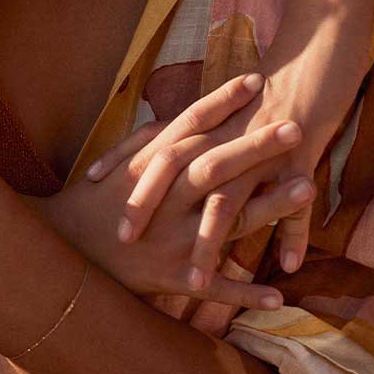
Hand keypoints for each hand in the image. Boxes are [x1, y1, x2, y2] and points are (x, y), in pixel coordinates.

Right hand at [47, 74, 312, 309]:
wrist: (65, 248)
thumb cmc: (93, 201)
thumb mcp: (115, 163)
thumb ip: (145, 140)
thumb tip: (171, 118)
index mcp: (151, 163)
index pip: (192, 124)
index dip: (224, 101)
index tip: (256, 81)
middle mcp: (164, 196)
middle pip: (216, 164)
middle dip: (257, 145)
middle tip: (295, 125)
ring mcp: (170, 236)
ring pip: (225, 217)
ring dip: (269, 204)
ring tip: (308, 187)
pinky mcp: (171, 274)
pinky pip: (214, 283)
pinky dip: (245, 290)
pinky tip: (278, 293)